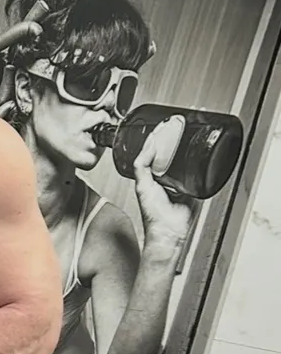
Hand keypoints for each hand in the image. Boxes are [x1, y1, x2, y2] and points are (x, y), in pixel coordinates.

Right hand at [133, 116, 193, 248]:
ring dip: (156, 139)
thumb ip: (198, 179)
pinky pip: (141, 164)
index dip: (169, 139)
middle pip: (155, 151)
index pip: (163, 154)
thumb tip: (211, 166)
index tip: (179, 125)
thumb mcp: (193, 193)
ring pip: (147, 154)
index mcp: (162, 179)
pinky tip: (155, 142)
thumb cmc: (177, 220)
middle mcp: (152, 179)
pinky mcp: (141, 186)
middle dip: (163, 134)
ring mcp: (145, 181)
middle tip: (174, 119)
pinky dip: (147, 152)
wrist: (168, 234)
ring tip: (165, 126)